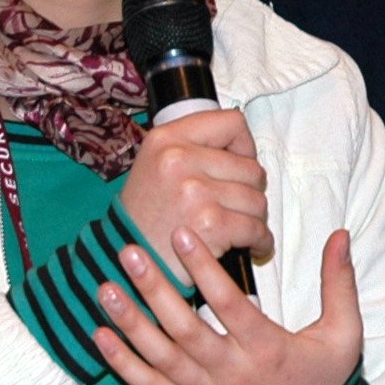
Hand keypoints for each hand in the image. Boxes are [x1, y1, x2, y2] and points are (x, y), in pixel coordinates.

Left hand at [91, 228, 367, 384]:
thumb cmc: (325, 381)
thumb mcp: (344, 334)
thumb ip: (339, 283)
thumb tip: (341, 235)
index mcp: (268, 350)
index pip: (231, 305)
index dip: (205, 270)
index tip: (183, 234)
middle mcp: (232, 373)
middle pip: (185, 329)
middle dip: (154, 289)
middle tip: (130, 251)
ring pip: (160, 357)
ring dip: (130, 322)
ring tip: (105, 288)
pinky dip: (123, 363)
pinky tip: (100, 335)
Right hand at [117, 109, 271, 283]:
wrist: (124, 260)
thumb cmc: (146, 215)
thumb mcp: (156, 164)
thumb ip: (195, 147)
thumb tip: (245, 150)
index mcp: (168, 138)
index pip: (233, 124)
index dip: (245, 147)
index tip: (240, 165)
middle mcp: (179, 158)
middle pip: (251, 168)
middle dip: (251, 192)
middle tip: (237, 207)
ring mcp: (195, 191)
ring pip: (257, 200)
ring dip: (255, 218)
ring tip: (241, 227)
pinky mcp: (210, 223)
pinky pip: (256, 228)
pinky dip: (260, 242)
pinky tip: (252, 246)